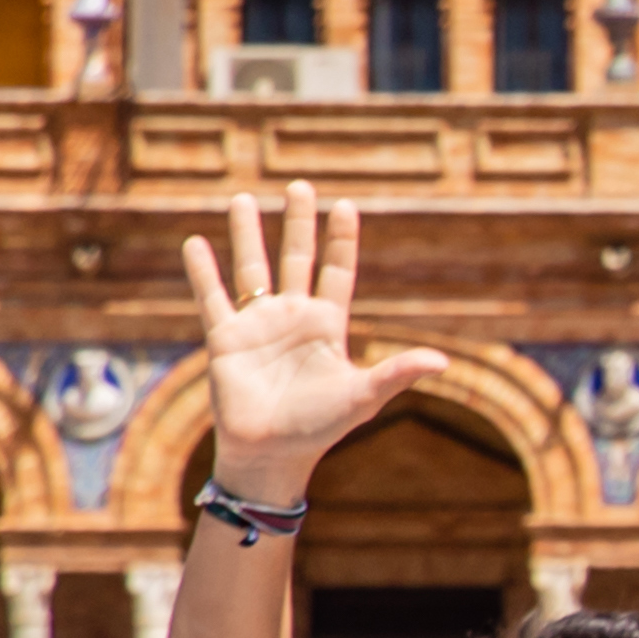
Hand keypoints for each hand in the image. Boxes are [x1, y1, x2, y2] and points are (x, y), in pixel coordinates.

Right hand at [177, 182, 449, 508]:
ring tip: (243, 198)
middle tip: (298, 185)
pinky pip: (212, 297)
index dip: (341, 240)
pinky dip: (203, 272)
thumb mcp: (364, 396)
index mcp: (327, 325)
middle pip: (297, 258)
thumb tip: (442, 361)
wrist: (272, 453)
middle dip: (298, 223)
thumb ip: (397, 372)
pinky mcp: (224, 338)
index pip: (337, 272)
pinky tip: (196, 242)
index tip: (346, 205)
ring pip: (252, 268)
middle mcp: (293, 317)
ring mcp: (257, 324)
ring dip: (248, 235)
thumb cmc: (320, 427)